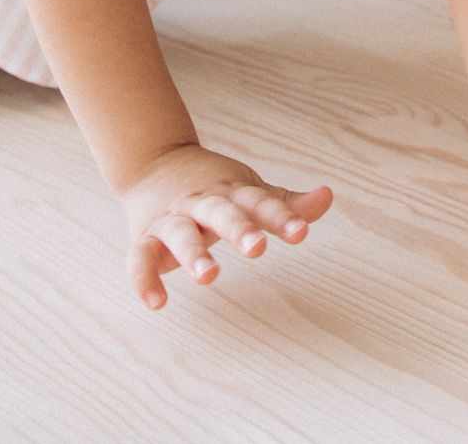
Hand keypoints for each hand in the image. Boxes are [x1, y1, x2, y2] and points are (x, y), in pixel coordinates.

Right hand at [118, 142, 334, 307]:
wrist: (153, 164)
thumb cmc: (214, 187)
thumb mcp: (250, 191)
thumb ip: (285, 203)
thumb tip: (328, 195)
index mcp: (231, 192)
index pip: (260, 203)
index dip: (281, 217)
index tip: (301, 233)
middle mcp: (202, 203)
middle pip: (221, 212)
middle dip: (238, 229)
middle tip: (257, 248)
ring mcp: (172, 220)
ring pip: (180, 233)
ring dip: (193, 253)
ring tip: (209, 276)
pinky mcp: (145, 239)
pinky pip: (139, 258)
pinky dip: (144, 280)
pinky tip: (156, 303)